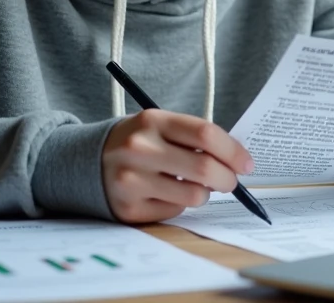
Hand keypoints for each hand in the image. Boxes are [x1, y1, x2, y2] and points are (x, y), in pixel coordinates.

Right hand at [101, 109, 253, 222]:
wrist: (87, 161)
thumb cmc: (138, 142)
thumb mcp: (159, 126)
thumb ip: (193, 137)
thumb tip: (237, 160)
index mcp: (152, 121)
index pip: (205, 134)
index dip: (233, 151)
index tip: (246, 163)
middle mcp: (139, 149)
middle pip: (205, 168)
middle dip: (228, 179)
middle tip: (231, 181)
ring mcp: (132, 180)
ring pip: (194, 195)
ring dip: (204, 194)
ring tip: (194, 186)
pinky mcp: (129, 208)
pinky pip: (174, 212)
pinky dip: (180, 204)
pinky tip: (167, 193)